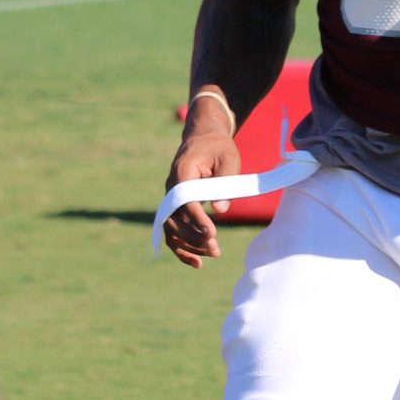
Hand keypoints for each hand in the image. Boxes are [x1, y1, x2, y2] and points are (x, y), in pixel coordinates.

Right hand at [161, 98, 241, 268]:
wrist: (205, 138)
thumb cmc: (219, 147)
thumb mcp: (228, 159)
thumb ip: (225, 183)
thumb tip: (221, 211)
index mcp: (182, 172)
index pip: (184, 201)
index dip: (197, 219)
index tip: (212, 233)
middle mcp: (171, 187)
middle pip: (174, 219)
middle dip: (193, 237)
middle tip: (215, 249)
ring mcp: (170, 198)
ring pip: (170, 229)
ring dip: (188, 246)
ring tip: (212, 255)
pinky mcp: (175, 206)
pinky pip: (173, 230)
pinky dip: (182, 246)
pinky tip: (197, 261)